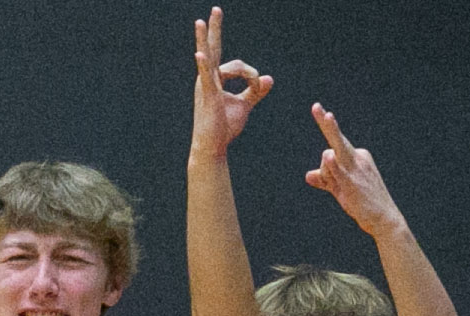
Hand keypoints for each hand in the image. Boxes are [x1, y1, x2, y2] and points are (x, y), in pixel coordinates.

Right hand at [189, 9, 272, 161]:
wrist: (212, 146)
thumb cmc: (224, 127)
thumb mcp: (243, 106)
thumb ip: (255, 91)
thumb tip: (269, 77)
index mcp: (215, 79)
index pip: (238, 66)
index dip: (252, 76)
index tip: (259, 87)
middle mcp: (207, 78)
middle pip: (213, 49)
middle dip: (215, 29)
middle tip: (217, 10)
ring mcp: (205, 86)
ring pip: (213, 59)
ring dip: (207, 40)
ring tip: (203, 21)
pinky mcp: (207, 96)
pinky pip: (205, 78)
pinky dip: (204, 66)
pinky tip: (200, 55)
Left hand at [305, 104, 403, 239]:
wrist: (385, 221)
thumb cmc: (365, 204)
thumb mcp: (343, 189)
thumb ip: (326, 180)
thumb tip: (308, 176)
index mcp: (359, 156)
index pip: (334, 149)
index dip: (327, 143)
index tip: (320, 110)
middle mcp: (359, 158)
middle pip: (336, 141)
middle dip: (327, 123)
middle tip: (316, 106)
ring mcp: (356, 169)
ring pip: (330, 157)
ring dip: (327, 174)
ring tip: (346, 192)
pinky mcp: (353, 182)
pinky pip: (339, 170)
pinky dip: (333, 165)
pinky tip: (330, 157)